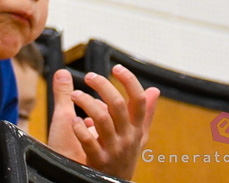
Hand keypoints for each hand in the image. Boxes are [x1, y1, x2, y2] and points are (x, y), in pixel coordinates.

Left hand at [46, 65, 159, 180]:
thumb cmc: (122, 154)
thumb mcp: (137, 135)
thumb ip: (144, 113)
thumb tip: (154, 90)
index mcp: (136, 128)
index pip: (139, 101)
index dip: (129, 81)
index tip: (116, 67)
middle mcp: (128, 138)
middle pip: (118, 104)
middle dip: (102, 85)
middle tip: (88, 76)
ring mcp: (113, 149)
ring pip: (102, 119)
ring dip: (86, 102)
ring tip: (75, 94)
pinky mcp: (98, 160)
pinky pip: (88, 141)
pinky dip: (79, 128)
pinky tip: (73, 120)